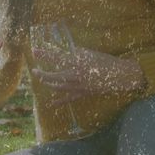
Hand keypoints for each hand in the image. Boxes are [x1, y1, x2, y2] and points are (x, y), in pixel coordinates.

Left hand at [30, 46, 147, 106]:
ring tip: (42, 80)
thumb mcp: (91, 53)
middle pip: (54, 75)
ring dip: (49, 83)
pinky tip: (51, 104)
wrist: (120, 76)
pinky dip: (59, 101)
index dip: (44, 54)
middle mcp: (76, 75)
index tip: (34, 50)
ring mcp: (79, 86)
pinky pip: (69, 99)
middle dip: (42, 73)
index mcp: (78, 62)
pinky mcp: (83, 94)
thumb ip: (77, 52)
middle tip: (34, 70)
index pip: (56, 57)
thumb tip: (68, 50)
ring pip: (59, 87)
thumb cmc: (106, 62)